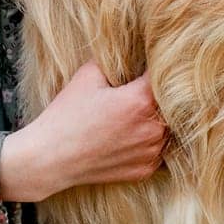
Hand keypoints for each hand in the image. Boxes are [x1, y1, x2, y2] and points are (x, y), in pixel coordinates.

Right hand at [0, 61, 167, 201]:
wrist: (51, 157)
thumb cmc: (67, 115)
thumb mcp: (87, 75)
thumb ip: (115, 61)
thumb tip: (132, 53)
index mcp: (141, 101)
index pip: (165, 77)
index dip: (161, 67)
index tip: (155, 64)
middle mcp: (152, 128)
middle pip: (172, 105)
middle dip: (160, 95)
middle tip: (144, 89)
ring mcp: (150, 152)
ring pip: (168, 129)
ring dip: (158, 119)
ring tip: (136, 113)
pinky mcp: (145, 170)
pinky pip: (159, 151)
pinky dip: (151, 141)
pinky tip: (133, 134)